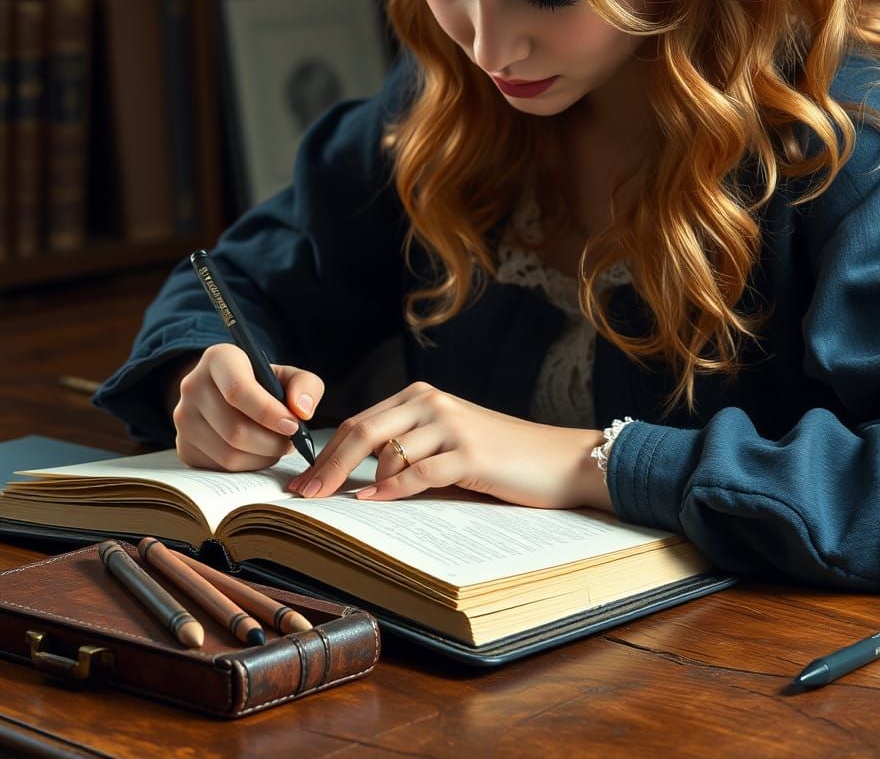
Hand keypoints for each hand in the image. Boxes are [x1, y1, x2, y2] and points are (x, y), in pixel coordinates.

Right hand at [173, 343, 324, 471]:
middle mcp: (192, 386)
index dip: (268, 412)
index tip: (293, 425)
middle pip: (235, 429)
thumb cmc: (266, 384)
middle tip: (292, 440)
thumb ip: (306, 386)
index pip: (238, 390)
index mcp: (218, 358)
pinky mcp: (184, 447)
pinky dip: (248, 467)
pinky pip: (220, 469)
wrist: (230, 394)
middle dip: (272, 441)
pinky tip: (259, 453)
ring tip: (278, 445)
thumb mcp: (289, 375)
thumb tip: (302, 411)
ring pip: (229, 454)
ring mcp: (183, 419)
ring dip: (263, 456)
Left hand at [286, 381, 611, 510]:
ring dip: (355, 480)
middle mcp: (433, 403)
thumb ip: (406, 451)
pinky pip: (419, 472)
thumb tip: (353, 479)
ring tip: (335, 504)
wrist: (556, 459)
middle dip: (326, 466)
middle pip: (362, 431)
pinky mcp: (471, 454)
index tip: (302, 482)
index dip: (325, 453)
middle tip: (301, 497)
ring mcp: (452, 425)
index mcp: (422, 396)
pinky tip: (373, 500)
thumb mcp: (447, 444)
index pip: (359, 422)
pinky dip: (392, 489)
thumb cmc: (499, 456)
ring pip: (386, 451)